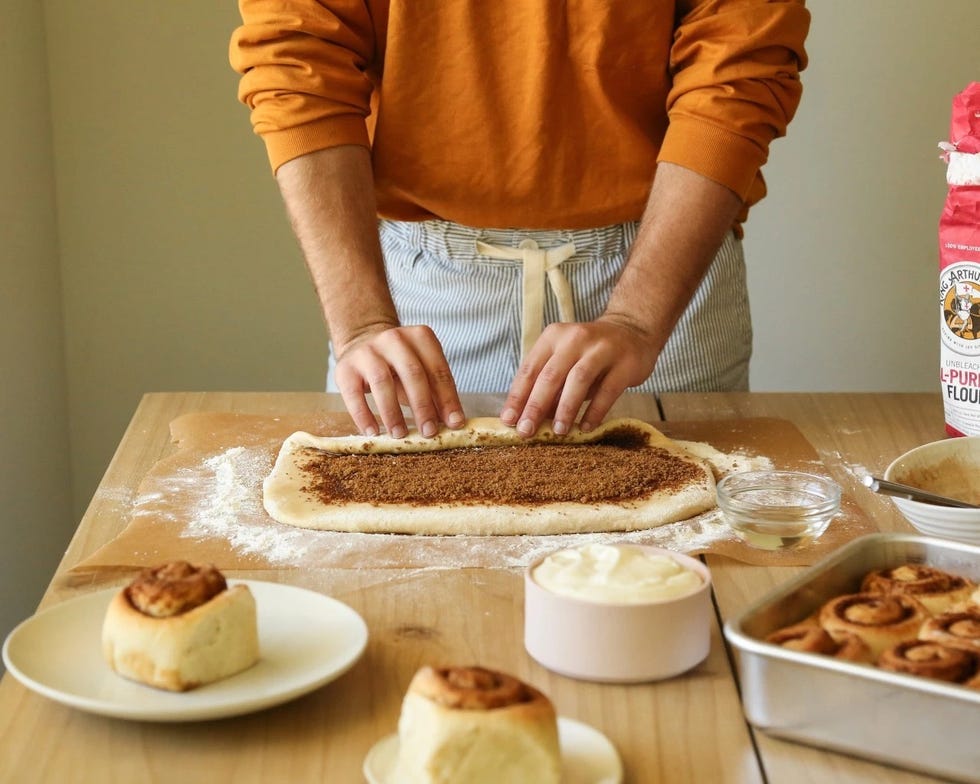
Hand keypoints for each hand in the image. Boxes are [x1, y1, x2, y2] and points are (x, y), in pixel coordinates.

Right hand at [334, 325, 465, 438]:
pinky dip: (363, 415)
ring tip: (400, 434)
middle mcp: (394, 339)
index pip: (438, 370)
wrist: (362, 342)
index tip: (455, 423)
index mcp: (420, 337)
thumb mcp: (421, 370)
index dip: (448, 398)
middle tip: (429, 433)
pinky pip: (353, 394)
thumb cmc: (399, 365)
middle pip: (412, 373)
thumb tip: (451, 423)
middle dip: (423, 406)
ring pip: (382, 382)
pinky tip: (373, 432)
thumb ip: (435, 392)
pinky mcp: (345, 368)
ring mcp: (367, 351)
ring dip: (393, 412)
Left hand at [499, 317, 657, 436]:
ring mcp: (602, 349)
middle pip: (551, 375)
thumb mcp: (565, 361)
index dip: (517, 396)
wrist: (632, 332)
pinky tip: (586, 427)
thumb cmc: (589, 353)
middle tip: (526, 430)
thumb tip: (530, 418)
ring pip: (578, 380)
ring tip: (558, 431)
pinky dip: (595, 411)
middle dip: (536, 406)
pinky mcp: (625, 363)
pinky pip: (608, 390)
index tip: (508, 421)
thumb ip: (548, 385)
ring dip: (566, 408)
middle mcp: (575, 338)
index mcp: (553, 337)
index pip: (530, 369)